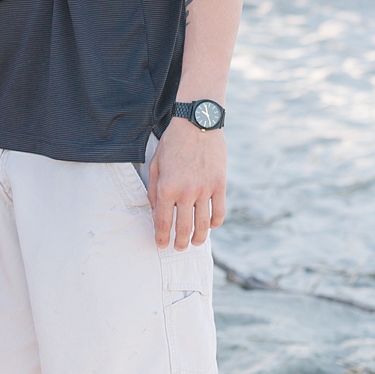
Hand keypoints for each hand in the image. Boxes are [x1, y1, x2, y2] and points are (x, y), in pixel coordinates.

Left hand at [147, 117, 226, 249]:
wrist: (197, 124)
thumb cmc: (173, 143)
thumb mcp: (156, 164)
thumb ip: (154, 190)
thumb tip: (157, 213)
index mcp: (167, 187)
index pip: (163, 221)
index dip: (161, 237)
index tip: (160, 245)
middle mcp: (186, 192)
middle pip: (184, 227)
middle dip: (179, 242)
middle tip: (178, 249)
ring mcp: (205, 190)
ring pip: (204, 224)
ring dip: (199, 238)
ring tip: (194, 243)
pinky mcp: (220, 185)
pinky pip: (220, 211)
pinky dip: (216, 223)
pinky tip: (211, 227)